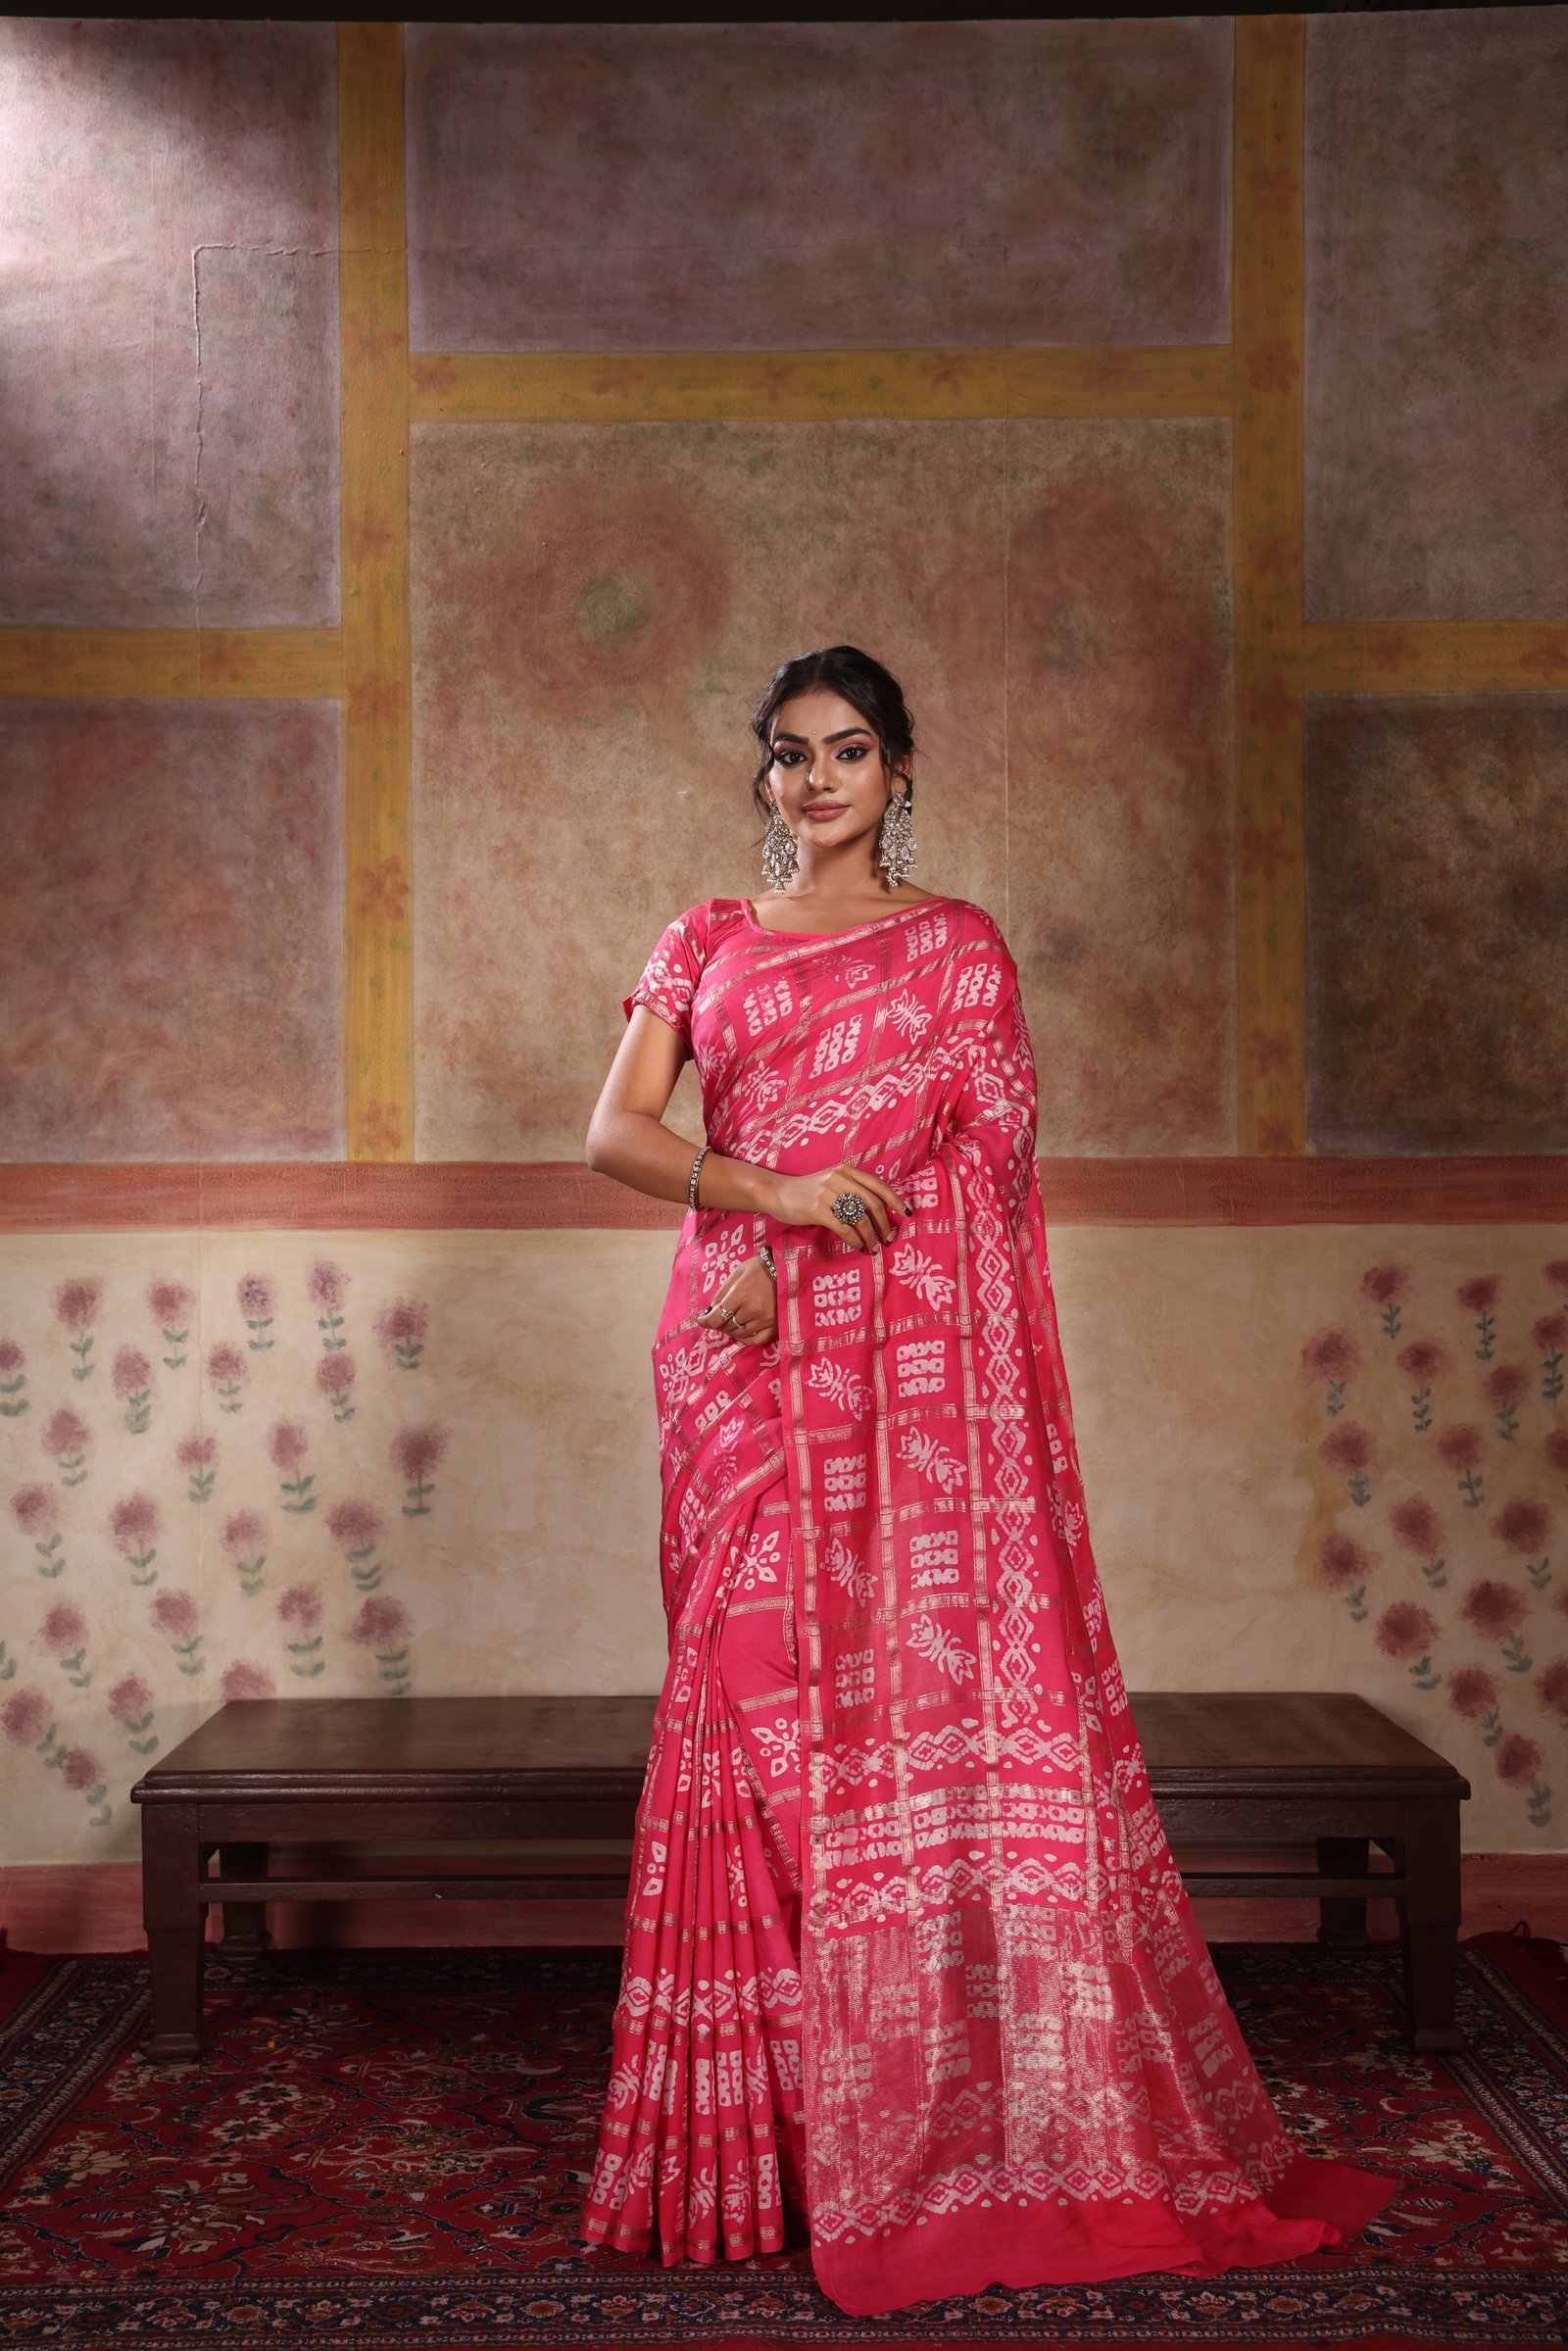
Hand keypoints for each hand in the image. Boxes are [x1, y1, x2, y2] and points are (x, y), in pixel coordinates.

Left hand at [698, 1252, 777, 1345]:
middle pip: (726, 1326)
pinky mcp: (776, 1325)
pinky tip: (741, 1333)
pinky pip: (757, 1340)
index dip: (705, 1321)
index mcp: (741, 1294)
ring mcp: (766, 1320)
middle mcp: (753, 1310)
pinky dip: (746, 1339)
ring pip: (739, 1334)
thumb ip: (722, 1292)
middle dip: (718, 1322)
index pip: (716, 1317)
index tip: (701, 1319)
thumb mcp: (737, 1272)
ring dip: (730, 1329)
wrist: (788, 1268)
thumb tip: (710, 1310)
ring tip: (729, 1321)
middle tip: (717, 1316)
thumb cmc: (760, 1267)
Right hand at [763, 1161, 910, 1252]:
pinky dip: (855, 1240)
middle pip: (873, 1204)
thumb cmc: (808, 1191)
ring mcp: (828, 1194)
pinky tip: (858, 1246)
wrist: (778, 1193)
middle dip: (885, 1224)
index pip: (879, 1185)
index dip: (895, 1201)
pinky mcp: (817, 1210)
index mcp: (847, 1171)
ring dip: (871, 1236)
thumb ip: (853, 1189)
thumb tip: (880, 1211)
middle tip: (888, 1239)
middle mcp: (839, 1179)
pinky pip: (844, 1228)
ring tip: (873, 1247)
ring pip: (860, 1218)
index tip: (905, 1215)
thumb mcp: (832, 1181)